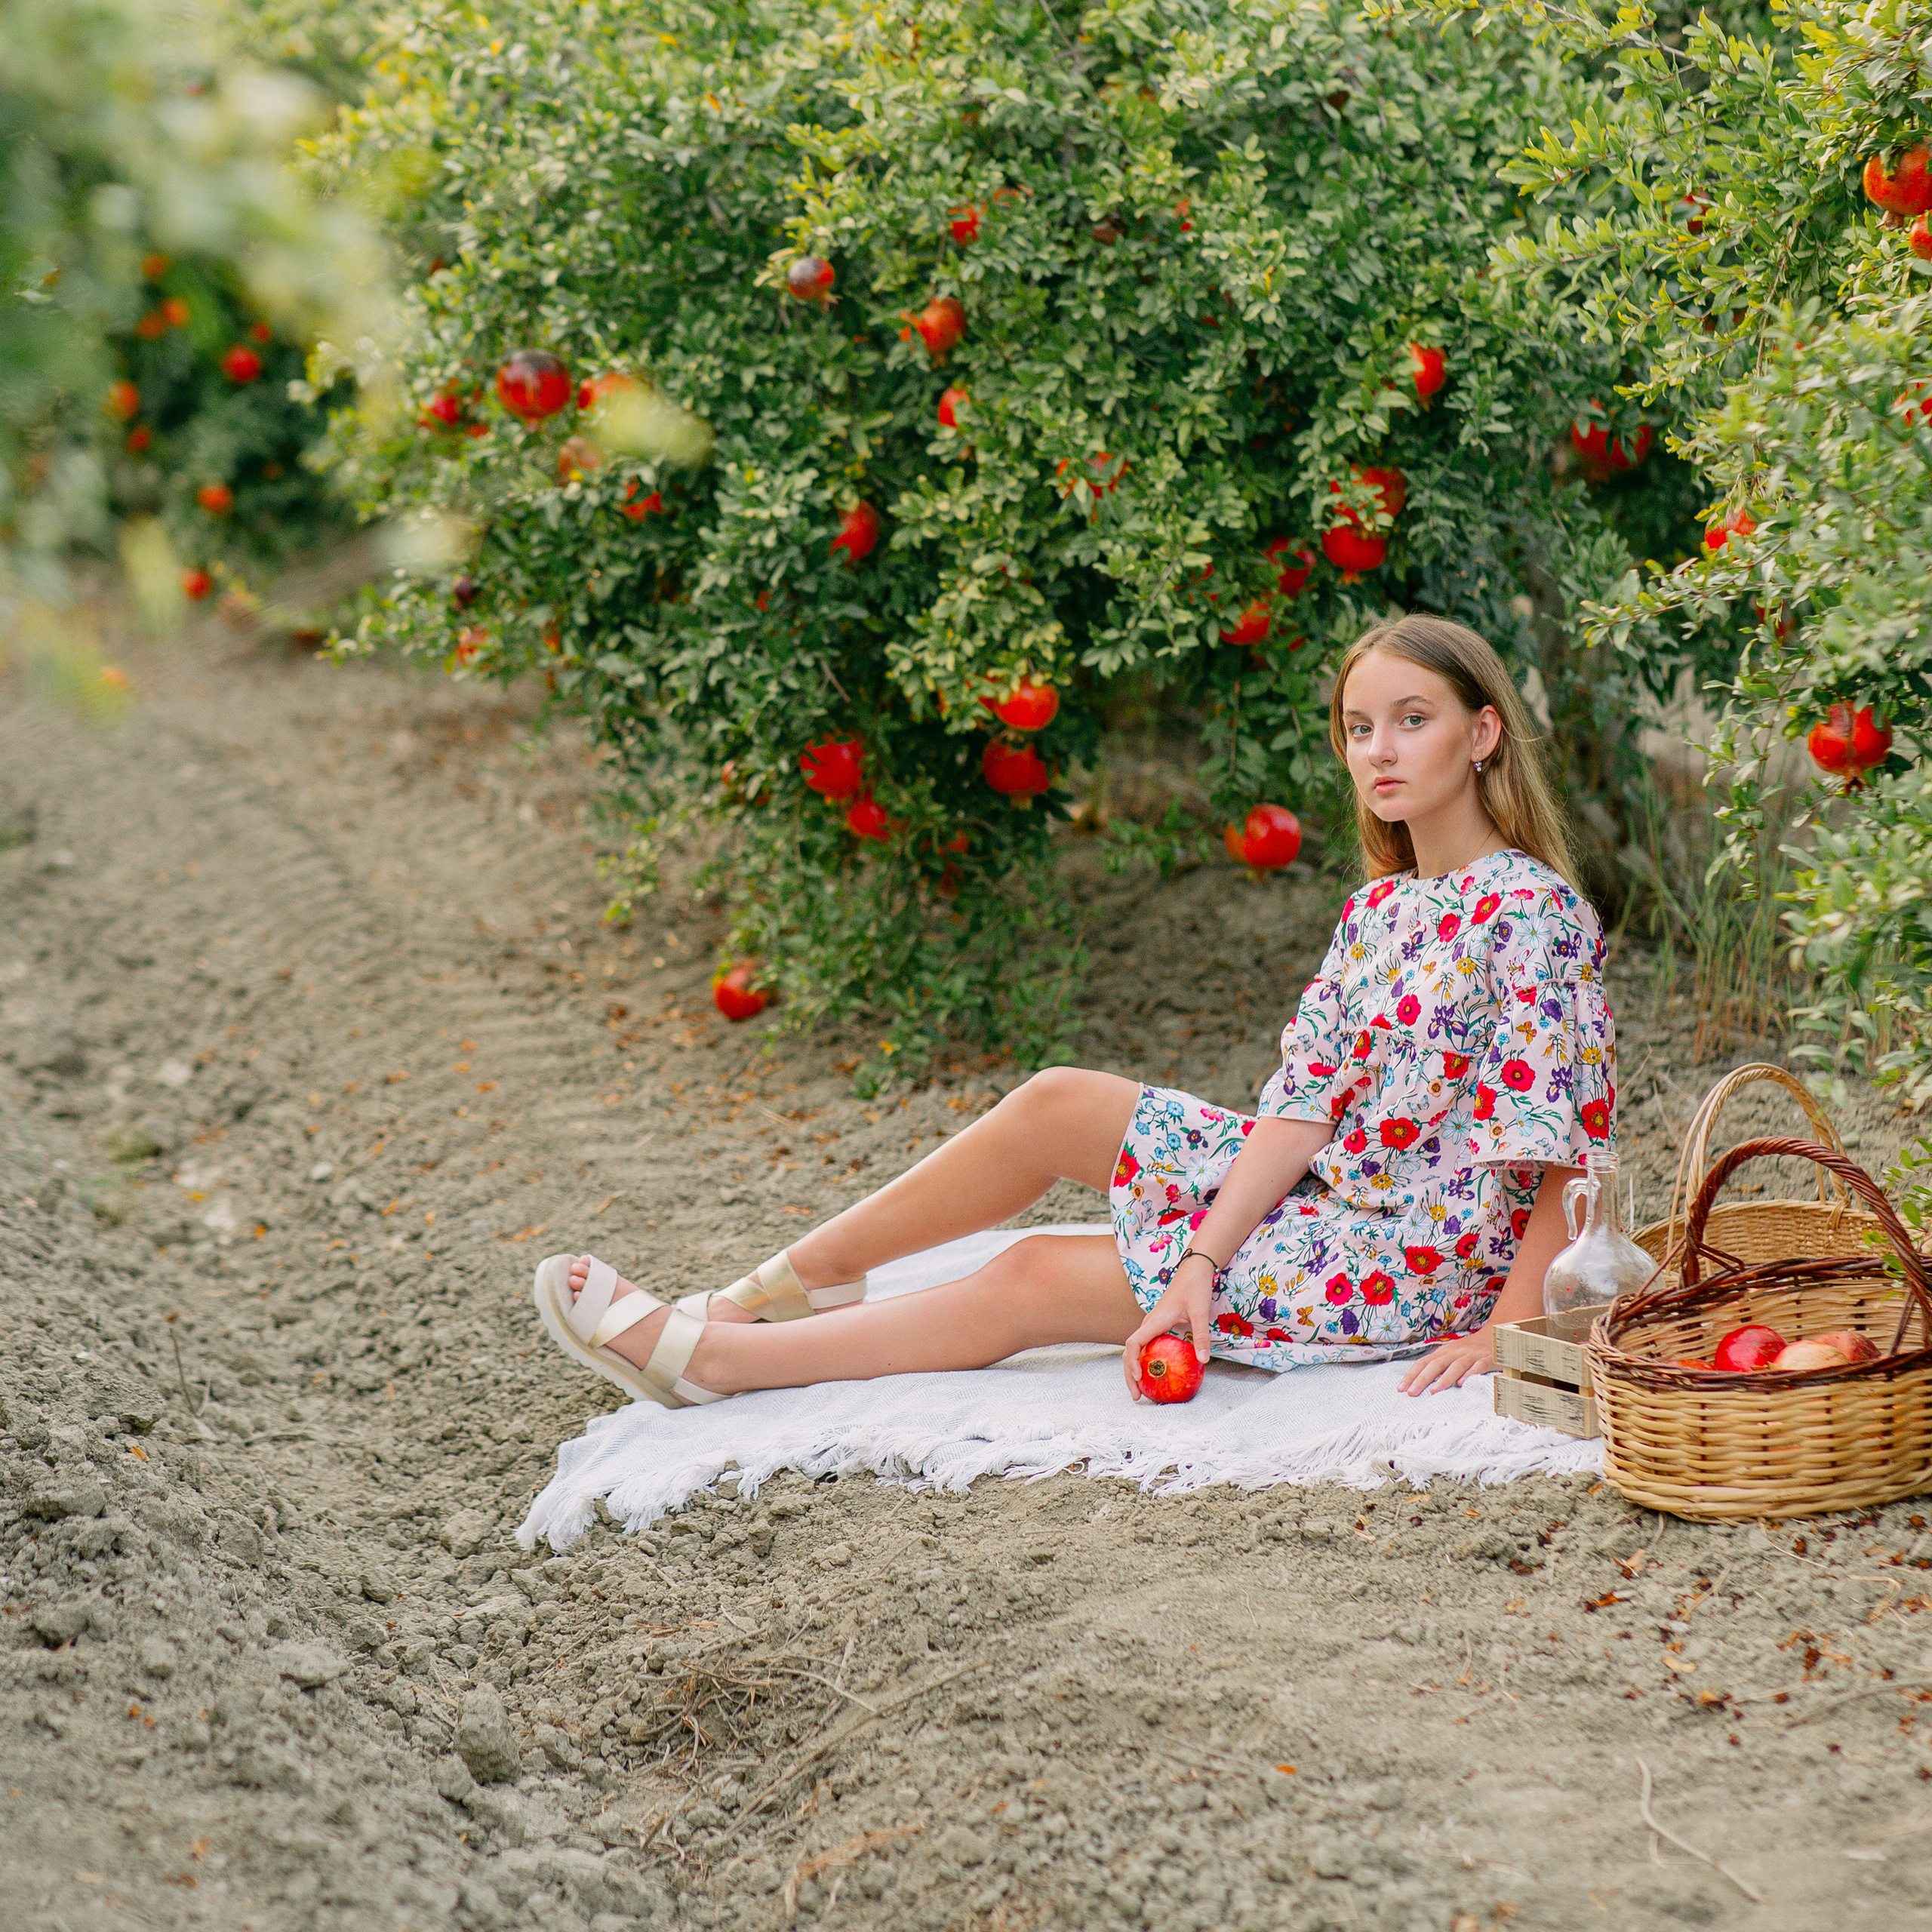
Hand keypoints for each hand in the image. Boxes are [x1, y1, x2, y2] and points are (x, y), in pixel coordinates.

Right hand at [1121, 1257, 1213, 1399]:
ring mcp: (1151, 1326)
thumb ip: (1201, 1337)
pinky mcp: (1157, 1327)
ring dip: (1134, 1370)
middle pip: (1130, 1352)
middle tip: (1138, 1396)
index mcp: (1154, 1320)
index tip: (1139, 1377)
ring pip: (1136, 1350)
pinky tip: (1156, 1375)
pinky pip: (1146, 1348)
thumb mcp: (1200, 1312)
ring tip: (1142, 1391)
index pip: (1134, 1342)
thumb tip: (1204, 1361)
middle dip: (1129, 1375)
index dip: (1132, 1361)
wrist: (1193, 1270)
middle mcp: (1149, 1324)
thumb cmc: (1195, 1288)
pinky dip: (1145, 1363)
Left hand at [1397, 1328, 1495, 1395]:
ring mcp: (1472, 1355)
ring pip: (1456, 1365)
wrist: (1497, 1334)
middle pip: (1436, 1364)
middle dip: (1423, 1379)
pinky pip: (1479, 1366)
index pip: (1424, 1362)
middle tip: (1412, 1393)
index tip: (1400, 1389)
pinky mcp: (1489, 1358)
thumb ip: (1439, 1365)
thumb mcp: (1453, 1354)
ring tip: (1434, 1391)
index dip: (1412, 1375)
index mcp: (1445, 1351)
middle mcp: (1456, 1351)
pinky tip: (1462, 1383)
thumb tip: (1418, 1382)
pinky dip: (1470, 1374)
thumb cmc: (1470, 1350)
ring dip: (1444, 1378)